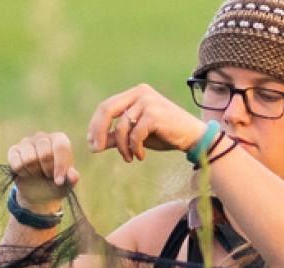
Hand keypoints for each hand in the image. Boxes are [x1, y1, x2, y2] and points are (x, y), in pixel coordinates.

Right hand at [6, 131, 79, 210]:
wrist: (39, 192)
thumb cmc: (56, 183)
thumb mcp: (67, 183)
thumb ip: (72, 178)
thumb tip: (73, 175)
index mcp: (59, 140)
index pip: (60, 146)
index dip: (60, 166)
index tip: (59, 181)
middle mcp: (43, 137)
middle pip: (44, 153)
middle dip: (47, 170)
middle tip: (48, 176)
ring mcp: (26, 142)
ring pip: (29, 158)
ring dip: (34, 172)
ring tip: (37, 174)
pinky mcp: (14, 151)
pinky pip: (17, 163)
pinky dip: (22, 173)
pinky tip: (26, 174)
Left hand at [87, 83, 207, 162]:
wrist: (192, 137)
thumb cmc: (164, 134)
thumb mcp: (136, 135)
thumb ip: (117, 135)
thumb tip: (95, 143)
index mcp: (135, 93)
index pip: (106, 106)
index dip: (95, 125)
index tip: (91, 143)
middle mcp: (140, 93)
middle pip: (107, 110)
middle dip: (98, 132)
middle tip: (95, 150)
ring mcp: (148, 102)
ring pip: (121, 127)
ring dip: (122, 147)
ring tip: (129, 157)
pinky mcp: (154, 114)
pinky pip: (135, 135)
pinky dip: (134, 149)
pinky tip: (140, 156)